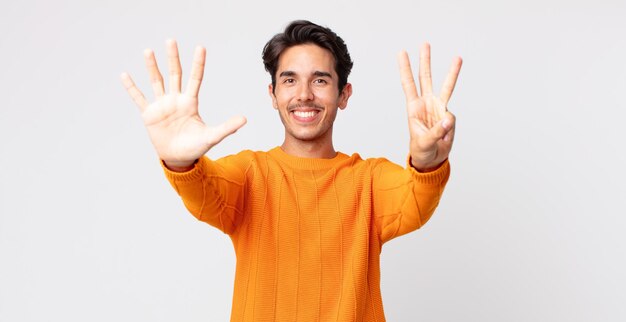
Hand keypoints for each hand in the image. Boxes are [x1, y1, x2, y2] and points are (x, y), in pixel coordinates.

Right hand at [121, 39, 246, 170]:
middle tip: (171, 40)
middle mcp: (176, 100)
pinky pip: (139, 98)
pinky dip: (132, 88)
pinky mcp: (149, 114)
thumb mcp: (212, 137)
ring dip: (152, 67)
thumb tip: (245, 119)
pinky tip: (124, 75)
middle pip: (174, 74)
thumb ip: (227, 127)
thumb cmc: (196, 147)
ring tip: (148, 51)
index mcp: (190, 102)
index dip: (198, 64)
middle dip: (173, 58)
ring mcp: (162, 105)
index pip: (195, 78)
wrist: (178, 159)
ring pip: (156, 82)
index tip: (200, 47)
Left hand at [398, 43, 461, 171]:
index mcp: (414, 107)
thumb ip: (436, 132)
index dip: (405, 69)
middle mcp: (426, 104)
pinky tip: (444, 136)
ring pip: (446, 87)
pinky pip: (451, 118)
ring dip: (452, 72)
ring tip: (458, 57)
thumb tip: (448, 119)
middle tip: (425, 44)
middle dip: (425, 61)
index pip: (408, 84)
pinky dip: (449, 127)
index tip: (402, 53)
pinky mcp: (448, 116)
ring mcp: (438, 108)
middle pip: (425, 78)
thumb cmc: (422, 150)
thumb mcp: (424, 142)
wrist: (432, 159)